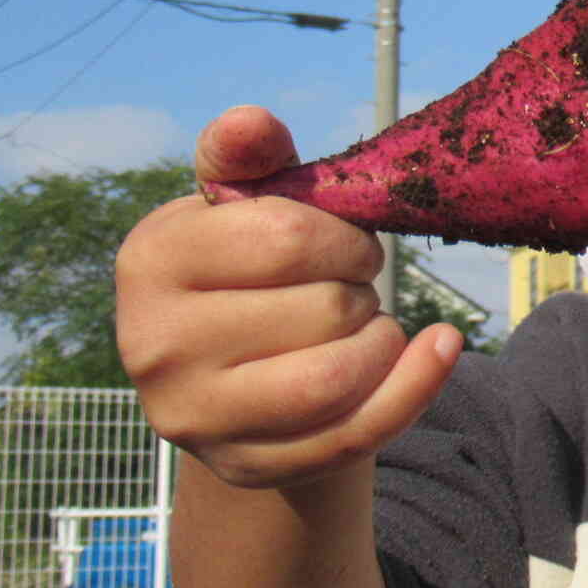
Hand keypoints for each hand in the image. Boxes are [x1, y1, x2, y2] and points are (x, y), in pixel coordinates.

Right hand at [115, 105, 460, 489]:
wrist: (238, 384)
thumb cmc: (250, 277)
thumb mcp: (241, 210)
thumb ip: (252, 162)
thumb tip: (251, 121)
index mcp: (150, 260)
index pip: (283, 237)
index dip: (340, 238)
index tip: (345, 245)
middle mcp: (153, 344)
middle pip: (321, 308)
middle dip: (361, 291)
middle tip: (350, 291)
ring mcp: (194, 416)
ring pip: (335, 377)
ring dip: (381, 342)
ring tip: (370, 328)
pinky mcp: (246, 467)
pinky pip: (354, 435)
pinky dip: (414, 388)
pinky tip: (437, 350)